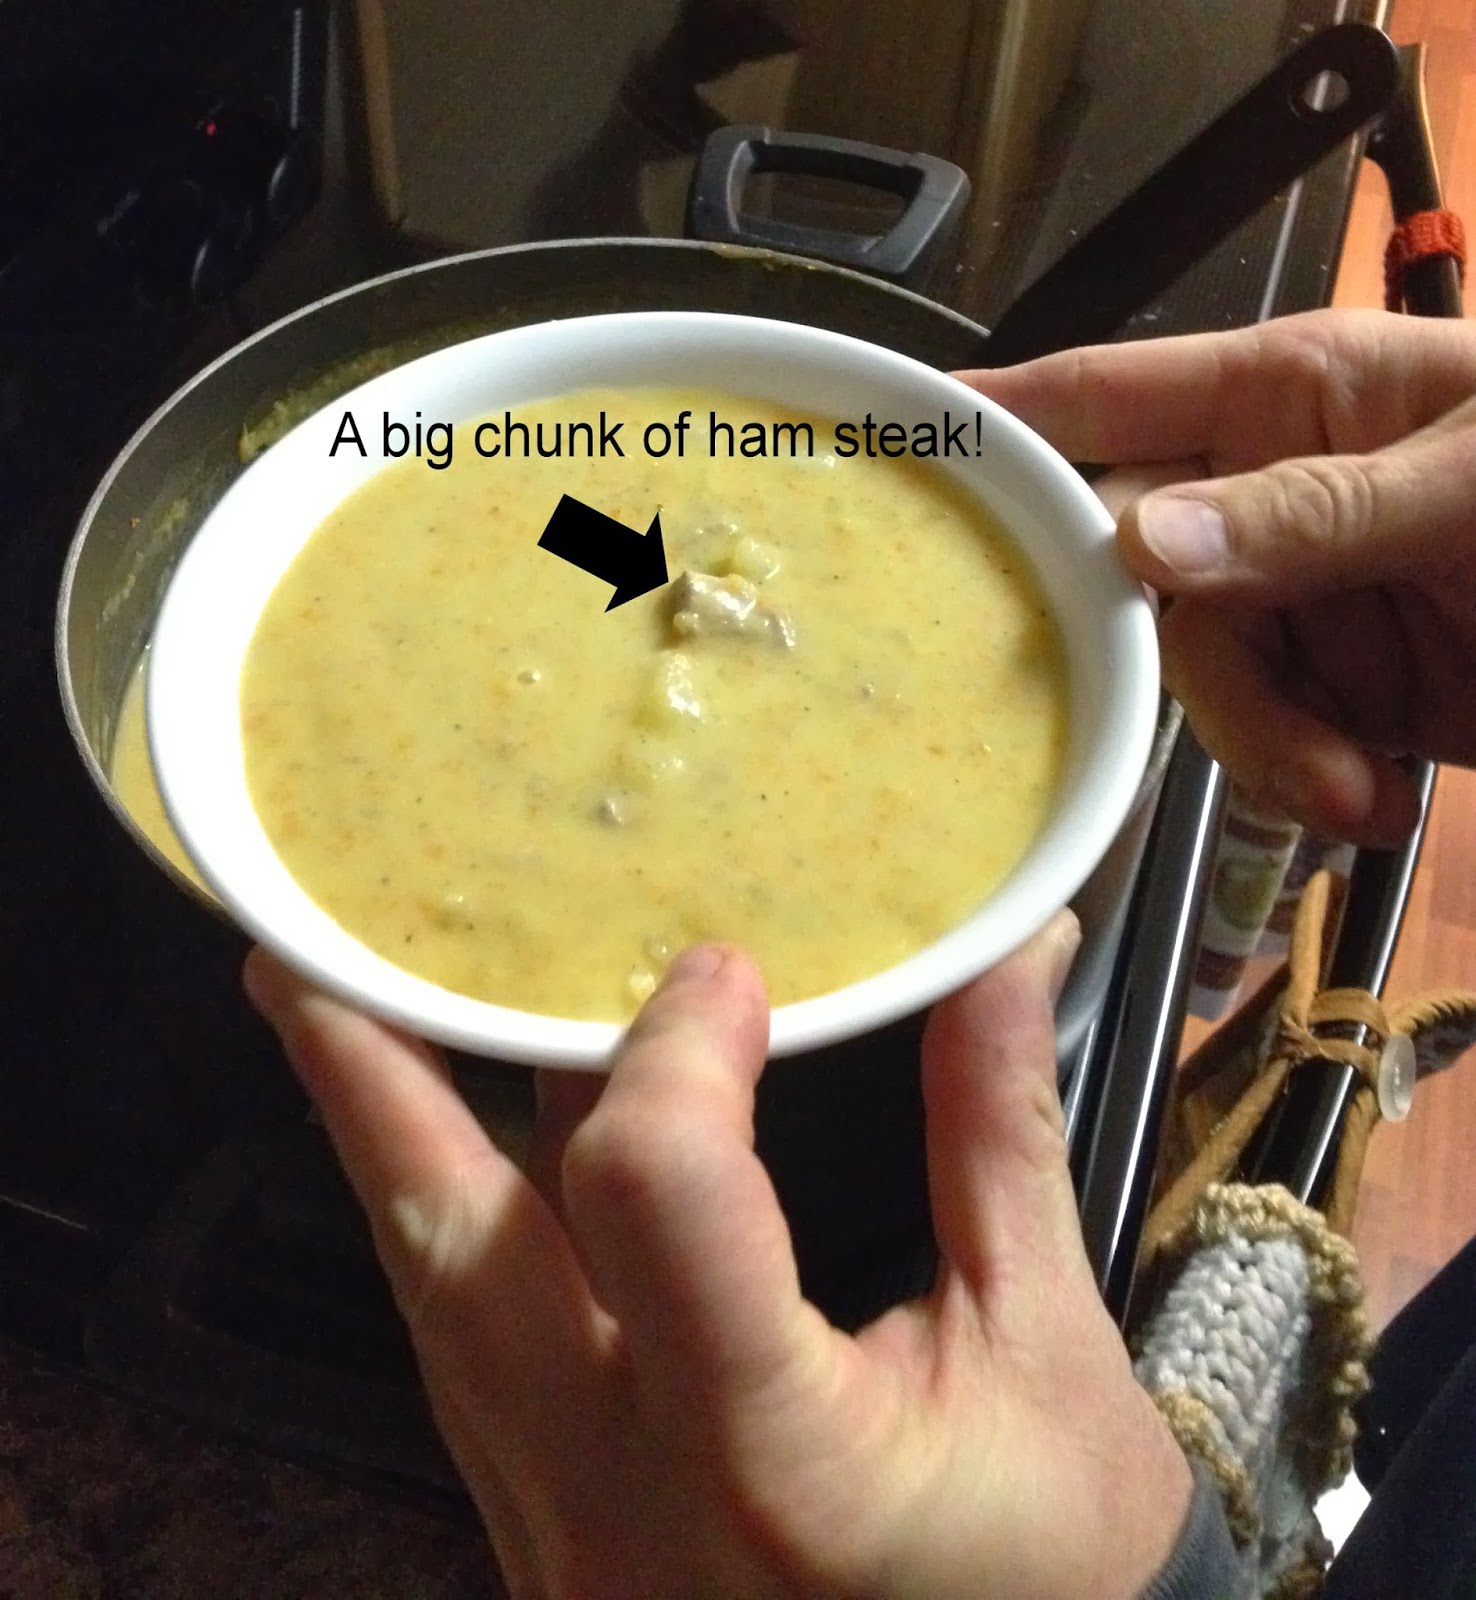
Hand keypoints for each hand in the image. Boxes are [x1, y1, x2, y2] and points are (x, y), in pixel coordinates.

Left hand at [244, 925, 1190, 1599]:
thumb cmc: (1054, 1563)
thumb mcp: (1048, 1349)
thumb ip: (998, 1133)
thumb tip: (1010, 955)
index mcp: (775, 1457)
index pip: (655, 1193)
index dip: (675, 1052)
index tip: (727, 975)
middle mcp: (625, 1504)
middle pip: (450, 1255)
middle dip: (368, 1086)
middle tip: (306, 958)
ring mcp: (561, 1541)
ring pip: (434, 1309)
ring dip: (389, 1154)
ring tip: (350, 1025)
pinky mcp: (547, 1545)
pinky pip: (466, 1367)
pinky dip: (454, 1241)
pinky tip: (462, 1160)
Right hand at [961, 307, 1475, 845]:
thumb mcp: (1471, 483)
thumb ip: (1311, 511)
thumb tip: (1142, 546)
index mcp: (1287, 398)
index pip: (1103, 399)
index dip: (994, 424)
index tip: (890, 453)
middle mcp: (1264, 495)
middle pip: (1128, 574)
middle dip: (1157, 654)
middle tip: (1202, 703)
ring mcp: (1294, 600)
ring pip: (1194, 678)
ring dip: (1268, 746)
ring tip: (1355, 792)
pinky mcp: (1332, 692)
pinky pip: (1264, 742)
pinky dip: (1313, 783)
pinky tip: (1378, 799)